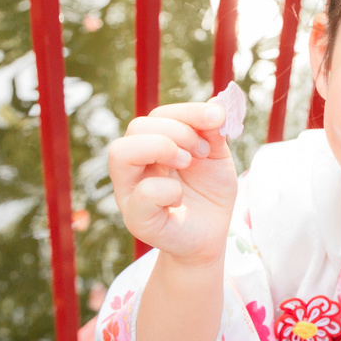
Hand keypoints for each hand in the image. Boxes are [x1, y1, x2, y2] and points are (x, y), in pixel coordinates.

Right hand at [108, 102, 237, 262]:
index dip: (189, 111)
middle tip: (201, 152)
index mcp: (152, 145)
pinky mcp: (136, 218)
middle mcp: (135, 165)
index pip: (158, 115)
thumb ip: (213, 131)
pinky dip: (168, 189)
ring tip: (187, 163)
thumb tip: (218, 104)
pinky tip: (180, 197)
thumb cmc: (209, 194)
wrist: (212, 235)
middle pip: (137, 127)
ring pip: (121, 152)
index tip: (217, 119)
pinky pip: (142, 193)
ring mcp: (130, 191)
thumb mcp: (217, 156)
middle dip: (177, 131)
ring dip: (162, 149)